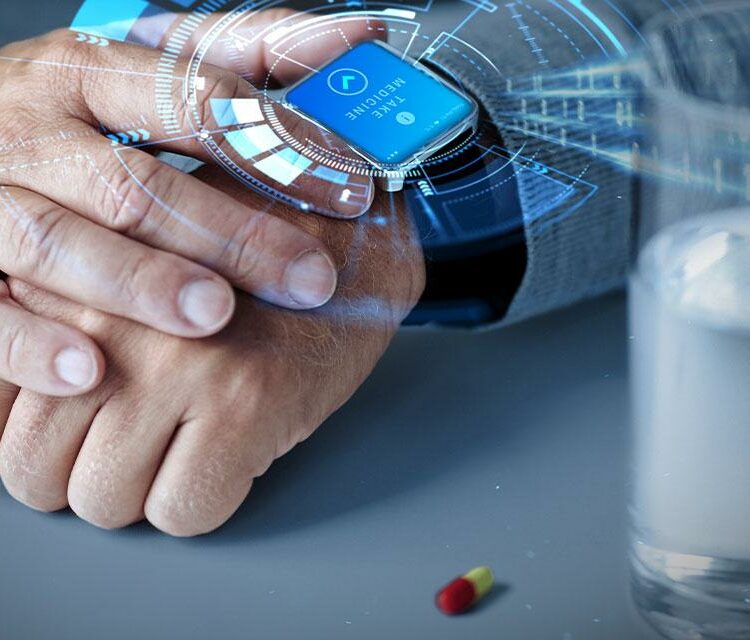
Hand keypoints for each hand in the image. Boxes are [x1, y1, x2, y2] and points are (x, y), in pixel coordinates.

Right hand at [0, 10, 378, 394]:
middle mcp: (31, 132)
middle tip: (307, 278)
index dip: (276, 149)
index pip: (193, 103)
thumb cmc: (65, 115)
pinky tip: (87, 369)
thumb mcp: (141, 68)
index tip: (348, 194)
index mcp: (84, 74)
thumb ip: (242, 55)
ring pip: (58, 242)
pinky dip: (32, 341)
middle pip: (137, 186)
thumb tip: (354, 36)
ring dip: (140, 282)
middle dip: (231, 235)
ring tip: (212, 315)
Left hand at [0, 166, 424, 535]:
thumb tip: (35, 401)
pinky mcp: (246, 403)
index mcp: (70, 283)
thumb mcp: (136, 269)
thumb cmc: (248, 261)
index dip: (34, 442)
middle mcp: (107, 321)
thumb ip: (73, 323)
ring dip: (142, 495)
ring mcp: (176, 363)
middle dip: (79, 479)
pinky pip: (183, 511)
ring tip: (186, 452)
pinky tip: (231, 457)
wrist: (348, 238)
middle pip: (33, 469)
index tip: (74, 441)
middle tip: (132, 457)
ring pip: (104, 501)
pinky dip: (202, 504)